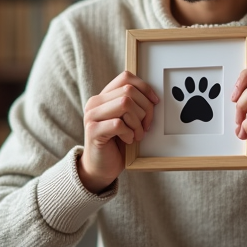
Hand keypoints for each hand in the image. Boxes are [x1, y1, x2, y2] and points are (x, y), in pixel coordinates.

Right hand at [79, 71, 158, 192]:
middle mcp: (94, 103)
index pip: (126, 77)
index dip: (144, 88)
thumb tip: (153, 98)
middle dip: (145, 109)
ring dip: (137, 123)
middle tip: (145, 126)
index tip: (154, 103)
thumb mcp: (127, 120)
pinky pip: (119, 124)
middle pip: (129, 91)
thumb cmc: (117, 144)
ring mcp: (92, 116)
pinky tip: (128, 141)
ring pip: (125, 104)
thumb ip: (134, 105)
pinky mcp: (93, 131)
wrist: (101, 168)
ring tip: (136, 135)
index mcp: (103, 97)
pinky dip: (129, 134)